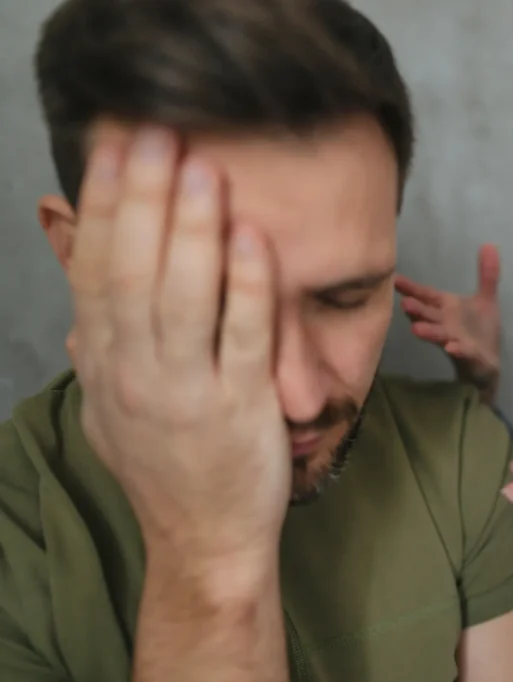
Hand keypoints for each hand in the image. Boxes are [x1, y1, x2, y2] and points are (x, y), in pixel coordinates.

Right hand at [67, 128, 289, 577]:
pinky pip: (244, 340)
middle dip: (141, 199)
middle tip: (154, 132)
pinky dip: (248, 287)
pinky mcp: (242, 409)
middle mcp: (137, 372)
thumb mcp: (111, 401)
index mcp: (105, 362)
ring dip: (189, 230)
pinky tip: (252, 238)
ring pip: (183, 299)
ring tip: (200, 168)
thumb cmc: (164, 463)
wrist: (203, 538)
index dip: (104, 204)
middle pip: (133, 272)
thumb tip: (79, 279)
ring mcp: (188, 391)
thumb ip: (97, 339)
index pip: (96, 268)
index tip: (112, 145)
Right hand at [395, 244, 501, 402]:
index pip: (427, 295)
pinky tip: (452, 348)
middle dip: (417, 310)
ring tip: (416, 328)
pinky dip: (457, 350)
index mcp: (447, 308)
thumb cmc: (480, 329)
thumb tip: (489, 244)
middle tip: (404, 303)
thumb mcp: (486, 299)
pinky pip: (461, 352)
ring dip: (429, 331)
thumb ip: (487, 274)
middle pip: (429, 315)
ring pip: (439, 335)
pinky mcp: (468, 356)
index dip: (412, 288)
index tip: (394, 278)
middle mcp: (446, 324)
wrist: (488, 362)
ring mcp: (454, 340)